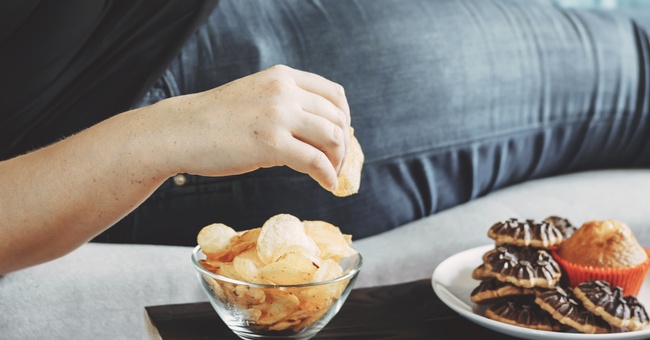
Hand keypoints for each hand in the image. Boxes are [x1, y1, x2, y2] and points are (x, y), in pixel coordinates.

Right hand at [150, 64, 350, 190]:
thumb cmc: (215, 120)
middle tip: (339, 163)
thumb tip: (318, 132)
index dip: (344, 119)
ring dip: (339, 161)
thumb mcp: (256, 96)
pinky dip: (327, 175)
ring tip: (332, 175)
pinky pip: (315, 161)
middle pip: (337, 117)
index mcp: (282, 77)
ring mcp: (278, 115)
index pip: (334, 94)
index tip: (341, 137)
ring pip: (332, 137)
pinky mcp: (271, 144)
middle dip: (344, 144)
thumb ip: (286, 105)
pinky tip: (326, 184)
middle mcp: (284, 91)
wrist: (181, 130)